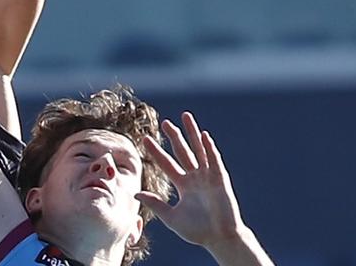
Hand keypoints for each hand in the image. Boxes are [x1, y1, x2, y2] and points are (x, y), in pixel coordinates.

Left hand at [137, 113, 245, 252]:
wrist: (220, 238)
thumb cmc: (198, 231)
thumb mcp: (171, 217)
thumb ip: (155, 203)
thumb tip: (135, 192)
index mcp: (184, 186)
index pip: (167, 164)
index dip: (156, 152)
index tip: (145, 139)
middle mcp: (195, 178)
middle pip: (182, 152)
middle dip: (174, 137)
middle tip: (165, 122)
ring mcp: (208, 176)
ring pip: (198, 150)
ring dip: (192, 133)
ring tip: (185, 116)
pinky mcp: (220, 179)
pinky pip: (214, 160)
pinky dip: (209, 148)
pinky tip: (204, 136)